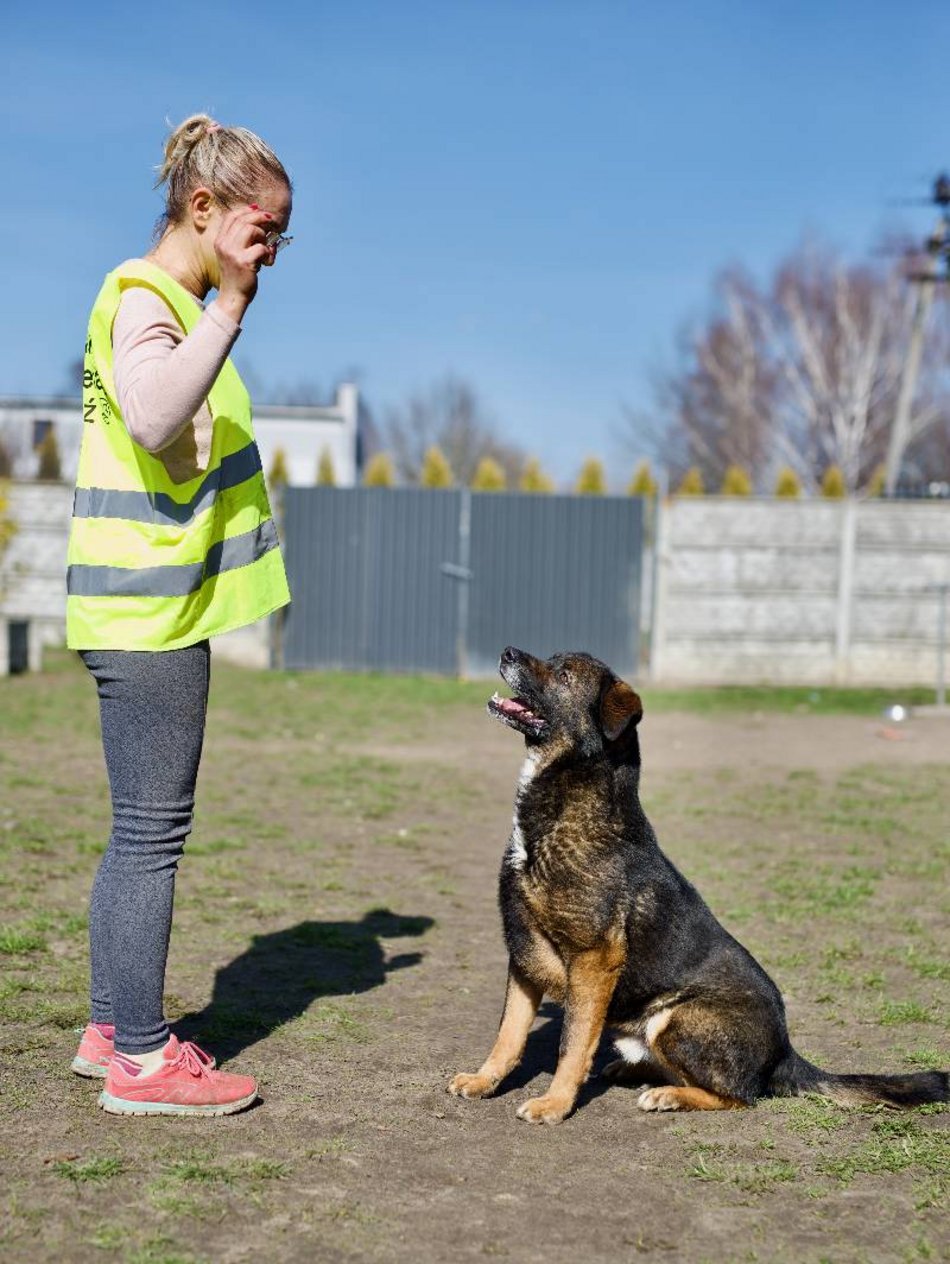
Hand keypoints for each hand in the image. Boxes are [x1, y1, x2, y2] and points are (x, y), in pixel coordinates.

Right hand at [213, 206, 273, 321]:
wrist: (233, 297)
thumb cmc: (237, 275)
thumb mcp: (234, 254)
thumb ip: (241, 238)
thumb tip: (256, 216)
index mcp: (220, 241)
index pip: (231, 216)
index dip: (246, 210)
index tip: (258, 210)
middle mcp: (224, 244)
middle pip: (244, 220)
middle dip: (261, 218)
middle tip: (272, 223)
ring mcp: (233, 253)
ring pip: (252, 229)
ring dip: (264, 236)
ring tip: (266, 247)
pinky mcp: (244, 262)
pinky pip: (261, 248)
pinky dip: (268, 253)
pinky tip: (267, 261)